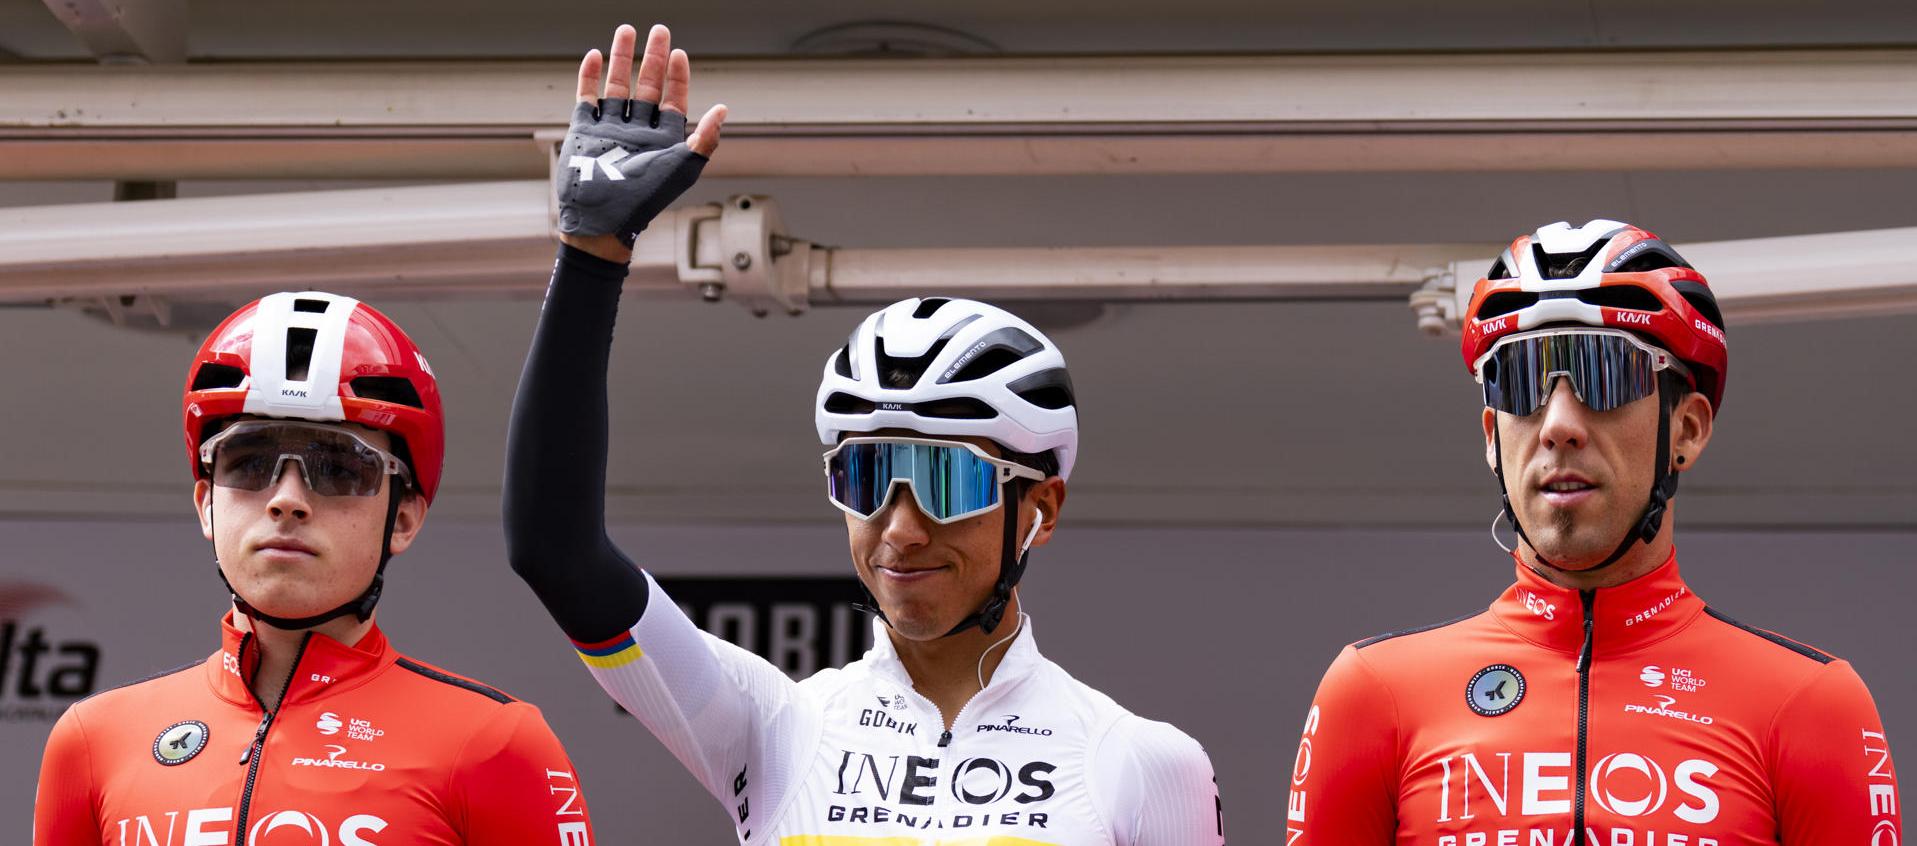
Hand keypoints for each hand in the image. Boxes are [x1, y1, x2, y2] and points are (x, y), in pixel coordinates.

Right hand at [557, 24, 727, 262]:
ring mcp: (610, 130)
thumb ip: (705, 138)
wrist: (602, 219)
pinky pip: (587, 99)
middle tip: (657, 30)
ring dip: (622, 59)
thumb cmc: (645, 200)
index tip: (678, 52)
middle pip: (647, 87)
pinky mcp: (584, 132)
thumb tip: (723, 109)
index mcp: (664, 141)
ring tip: (626, 31)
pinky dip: (589, 78)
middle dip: (653, 58)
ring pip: (617, 86)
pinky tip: (594, 56)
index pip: (674, 100)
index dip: (678, 77)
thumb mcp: (683, 168)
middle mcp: (638, 133)